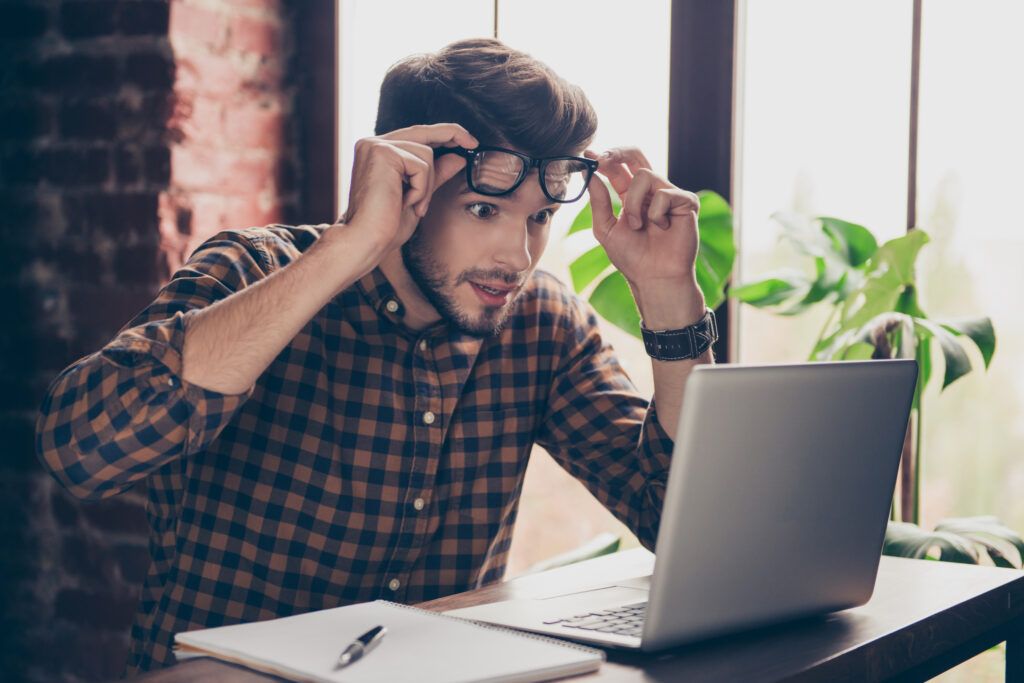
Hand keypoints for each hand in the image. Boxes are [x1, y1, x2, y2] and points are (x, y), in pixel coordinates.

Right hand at [339, 123, 477, 258]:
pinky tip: (407, 203)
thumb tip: (458, 157)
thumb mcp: (419, 196)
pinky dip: (421, 188)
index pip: (415, 135)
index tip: (467, 140)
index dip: (443, 134)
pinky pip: (421, 165)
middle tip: (474, 142)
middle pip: (423, 132)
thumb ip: (435, 175)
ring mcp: (376, 146)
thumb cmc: (386, 226)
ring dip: (428, 184)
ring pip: (426, 154)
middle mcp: (373, 144)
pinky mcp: (382, 153)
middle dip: (451, 134)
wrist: (366, 241)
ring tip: (414, 206)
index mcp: (378, 153)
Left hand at [584, 147, 699, 287]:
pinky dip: (655, 213)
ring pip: (645, 175)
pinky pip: (664, 193)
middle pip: (636, 155)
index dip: (604, 158)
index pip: (618, 168)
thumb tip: (590, 174)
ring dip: (633, 202)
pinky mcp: (686, 201)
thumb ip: (598, 202)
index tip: (588, 155)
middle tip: (603, 159)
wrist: (654, 277)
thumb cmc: (632, 258)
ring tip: (637, 226)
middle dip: (619, 152)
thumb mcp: (606, 229)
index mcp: (631, 195)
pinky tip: (662, 228)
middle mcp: (650, 191)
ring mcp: (669, 194)